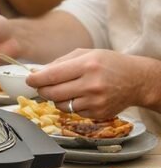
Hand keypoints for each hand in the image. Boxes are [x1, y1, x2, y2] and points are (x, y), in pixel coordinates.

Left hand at [26, 50, 158, 118]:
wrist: (137, 80)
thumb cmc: (110, 64)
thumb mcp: (86, 54)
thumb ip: (60, 62)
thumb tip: (37, 73)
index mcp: (87, 65)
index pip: (51, 76)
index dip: (35, 79)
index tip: (29, 79)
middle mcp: (91, 84)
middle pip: (52, 93)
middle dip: (41, 90)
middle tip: (41, 86)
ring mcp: (95, 101)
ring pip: (60, 105)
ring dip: (56, 98)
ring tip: (66, 89)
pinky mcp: (98, 113)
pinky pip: (73, 112)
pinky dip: (71, 105)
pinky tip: (80, 97)